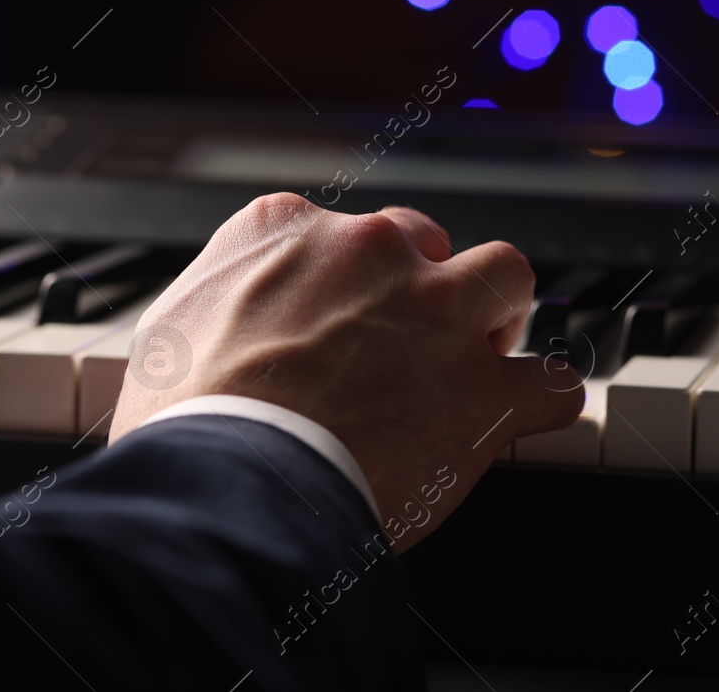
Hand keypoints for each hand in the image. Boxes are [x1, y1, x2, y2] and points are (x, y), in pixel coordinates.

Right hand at [110, 192, 581, 549]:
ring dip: (496, 320)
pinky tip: (523, 419)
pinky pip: (551, 382)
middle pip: (427, 243)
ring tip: (477, 361)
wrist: (227, 489)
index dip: (349, 284)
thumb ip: (213, 307)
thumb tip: (214, 328)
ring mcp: (435, 313)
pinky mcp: (482, 389)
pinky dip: (541, 401)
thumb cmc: (185, 424)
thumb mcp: (167, 334)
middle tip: (404, 347)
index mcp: (287, 230)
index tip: (342, 322)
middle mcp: (370, 252)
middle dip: (425, 291)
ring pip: (505, 278)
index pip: (342, 232)